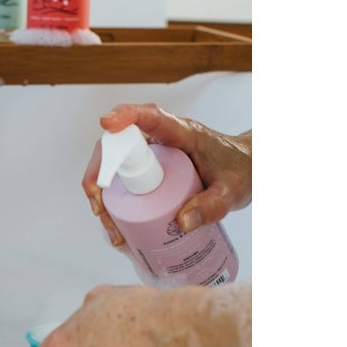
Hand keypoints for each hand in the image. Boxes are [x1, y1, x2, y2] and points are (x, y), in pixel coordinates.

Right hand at [82, 103, 250, 246]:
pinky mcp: (148, 173)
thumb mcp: (234, 191)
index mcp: (181, 133)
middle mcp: (159, 141)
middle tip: (101, 208)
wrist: (247, 170)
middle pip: (117, 146)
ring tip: (112, 229)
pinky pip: (123, 183)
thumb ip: (212, 206)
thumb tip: (181, 223)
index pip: (150, 117)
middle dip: (100, 175)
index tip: (107, 123)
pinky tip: (119, 230)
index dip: (126, 116)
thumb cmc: (242, 171)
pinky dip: (114, 205)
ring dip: (103, 196)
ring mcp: (151, 157)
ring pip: (114, 167)